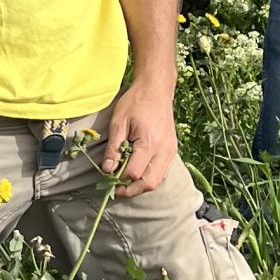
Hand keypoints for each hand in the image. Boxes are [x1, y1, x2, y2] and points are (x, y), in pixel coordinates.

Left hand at [100, 82, 177, 197]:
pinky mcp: (172, 150)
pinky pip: (162, 172)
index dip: (119, 179)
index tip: (107, 179)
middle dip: (132, 190)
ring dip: (141, 186)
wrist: (156, 89)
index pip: (134, 173)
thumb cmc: (136, 102)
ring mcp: (170, 151)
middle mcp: (164, 151)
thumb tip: (107, 169)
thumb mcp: (118, 123)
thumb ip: (114, 148)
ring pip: (158, 180)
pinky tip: (138, 174)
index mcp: (149, 143)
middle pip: (149, 183)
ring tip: (126, 184)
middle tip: (117, 190)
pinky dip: (150, 177)